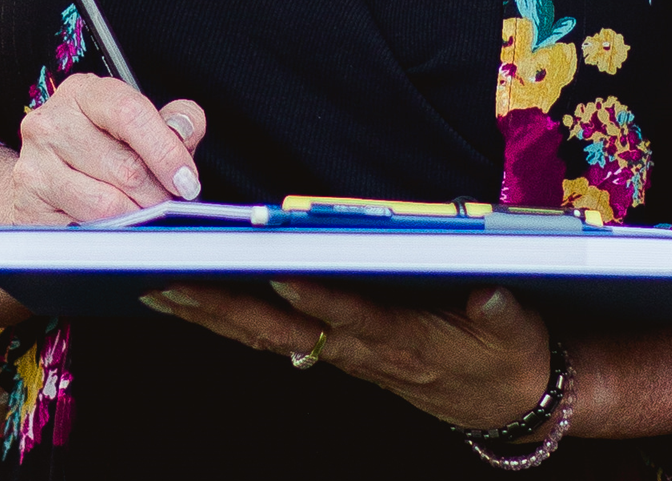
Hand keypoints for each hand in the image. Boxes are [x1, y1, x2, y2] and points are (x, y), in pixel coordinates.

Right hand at [11, 74, 208, 225]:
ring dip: (134, 216)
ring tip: (140, 213)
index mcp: (83, 93)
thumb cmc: (100, 146)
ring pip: (106, 204)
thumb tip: (185, 130)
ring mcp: (35, 163)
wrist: (45, 173)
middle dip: (156, 193)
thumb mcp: (139, 124)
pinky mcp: (29, 204)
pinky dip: (107, 233)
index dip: (166, 151)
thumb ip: (174, 122)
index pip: (130, 114)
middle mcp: (51, 122)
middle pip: (124, 167)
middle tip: (164, 202)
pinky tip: (111, 224)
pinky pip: (83, 229)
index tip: (187, 180)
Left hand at [138, 277, 551, 433]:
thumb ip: (502, 309)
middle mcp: (360, 348)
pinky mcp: (332, 349)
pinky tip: (191, 300)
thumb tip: (491, 289)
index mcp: (403, 338)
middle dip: (222, 304)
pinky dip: (227, 318)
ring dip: (209, 312)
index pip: (351, 316)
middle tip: (168, 278)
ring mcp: (340, 352)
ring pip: (263, 335)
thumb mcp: (515, 329)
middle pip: (281, 328)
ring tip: (156, 285)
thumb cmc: (504, 353)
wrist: (504, 400)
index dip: (315, 298)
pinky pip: (269, 336)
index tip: (278, 271)